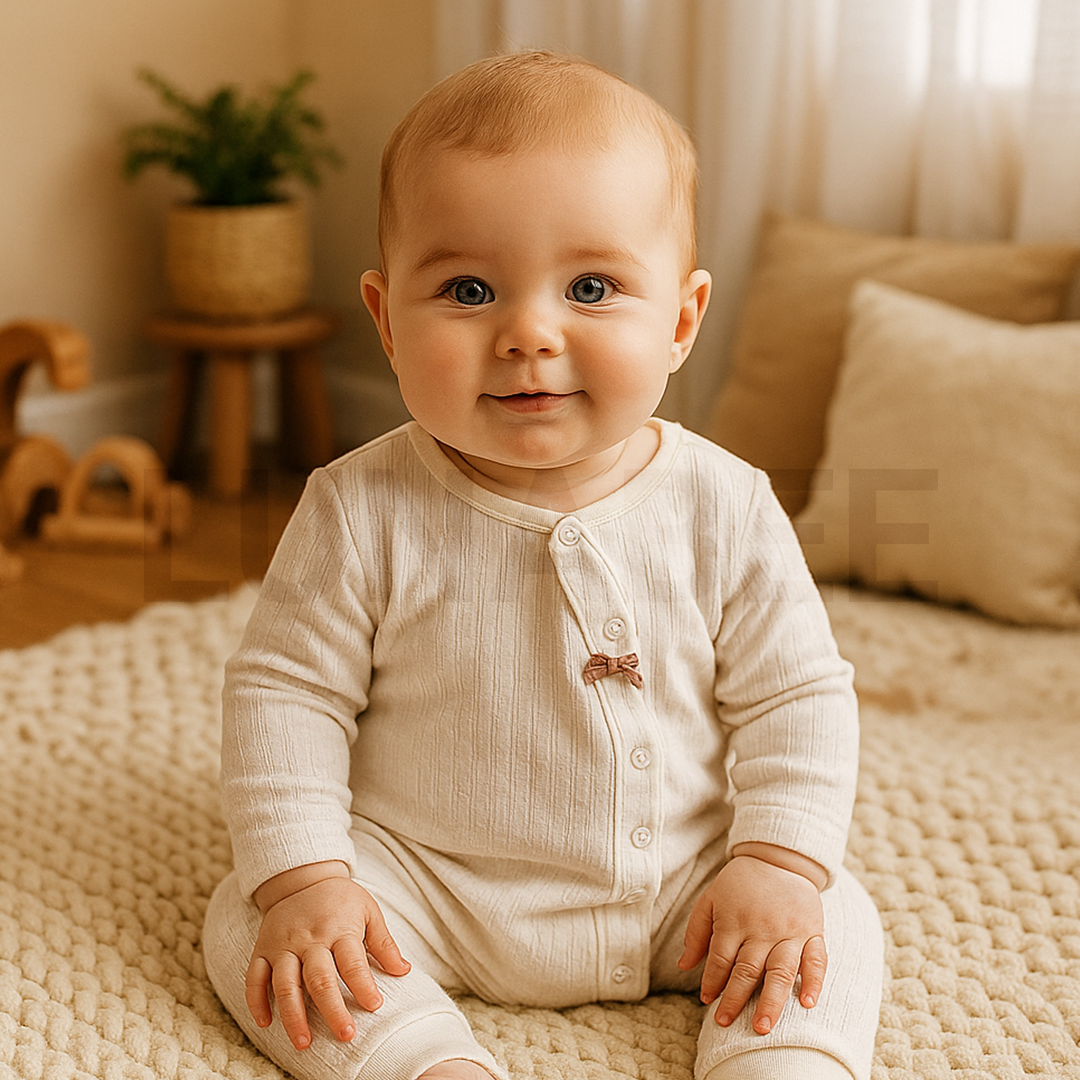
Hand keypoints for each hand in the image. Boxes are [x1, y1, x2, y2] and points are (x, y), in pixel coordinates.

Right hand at [245, 863, 410, 1050]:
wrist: (303, 877)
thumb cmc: (341, 900)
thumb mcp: (368, 910)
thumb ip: (384, 943)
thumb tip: (403, 970)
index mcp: (339, 929)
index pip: (352, 962)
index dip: (363, 986)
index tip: (374, 1006)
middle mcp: (309, 939)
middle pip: (319, 978)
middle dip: (332, 1010)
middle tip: (345, 1035)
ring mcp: (283, 945)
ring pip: (284, 984)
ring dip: (293, 1015)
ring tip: (304, 1043)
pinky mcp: (262, 949)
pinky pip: (254, 978)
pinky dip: (256, 1002)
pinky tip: (266, 1023)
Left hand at [677, 849, 826, 1034]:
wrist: (778, 857)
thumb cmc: (740, 882)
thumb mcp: (710, 898)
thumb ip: (697, 932)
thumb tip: (683, 966)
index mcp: (734, 921)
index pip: (721, 959)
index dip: (712, 981)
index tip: (707, 1001)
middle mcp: (761, 929)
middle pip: (747, 970)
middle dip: (736, 999)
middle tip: (726, 1023)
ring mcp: (789, 931)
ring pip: (780, 971)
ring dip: (772, 1001)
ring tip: (763, 1027)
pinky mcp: (812, 931)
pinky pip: (817, 959)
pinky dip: (813, 981)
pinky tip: (807, 1003)